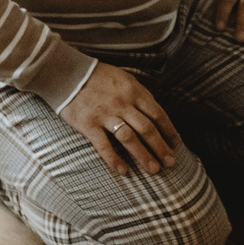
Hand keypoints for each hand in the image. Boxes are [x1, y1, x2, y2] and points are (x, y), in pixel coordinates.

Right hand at [61, 62, 181, 177]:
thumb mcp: (124, 78)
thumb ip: (139, 95)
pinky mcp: (88, 124)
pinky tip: (123, 171)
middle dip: (161, 147)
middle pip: (147, 129)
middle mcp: (122, 103)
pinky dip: (114, 159)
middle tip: (171, 163)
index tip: (176, 144)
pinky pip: (104, 145)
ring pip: (129, 138)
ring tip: (154, 170)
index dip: (169, 131)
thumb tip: (155, 113)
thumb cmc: (98, 76)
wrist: (68, 73)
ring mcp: (105, 115)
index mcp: (134, 91)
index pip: (157, 114)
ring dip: (143, 155)